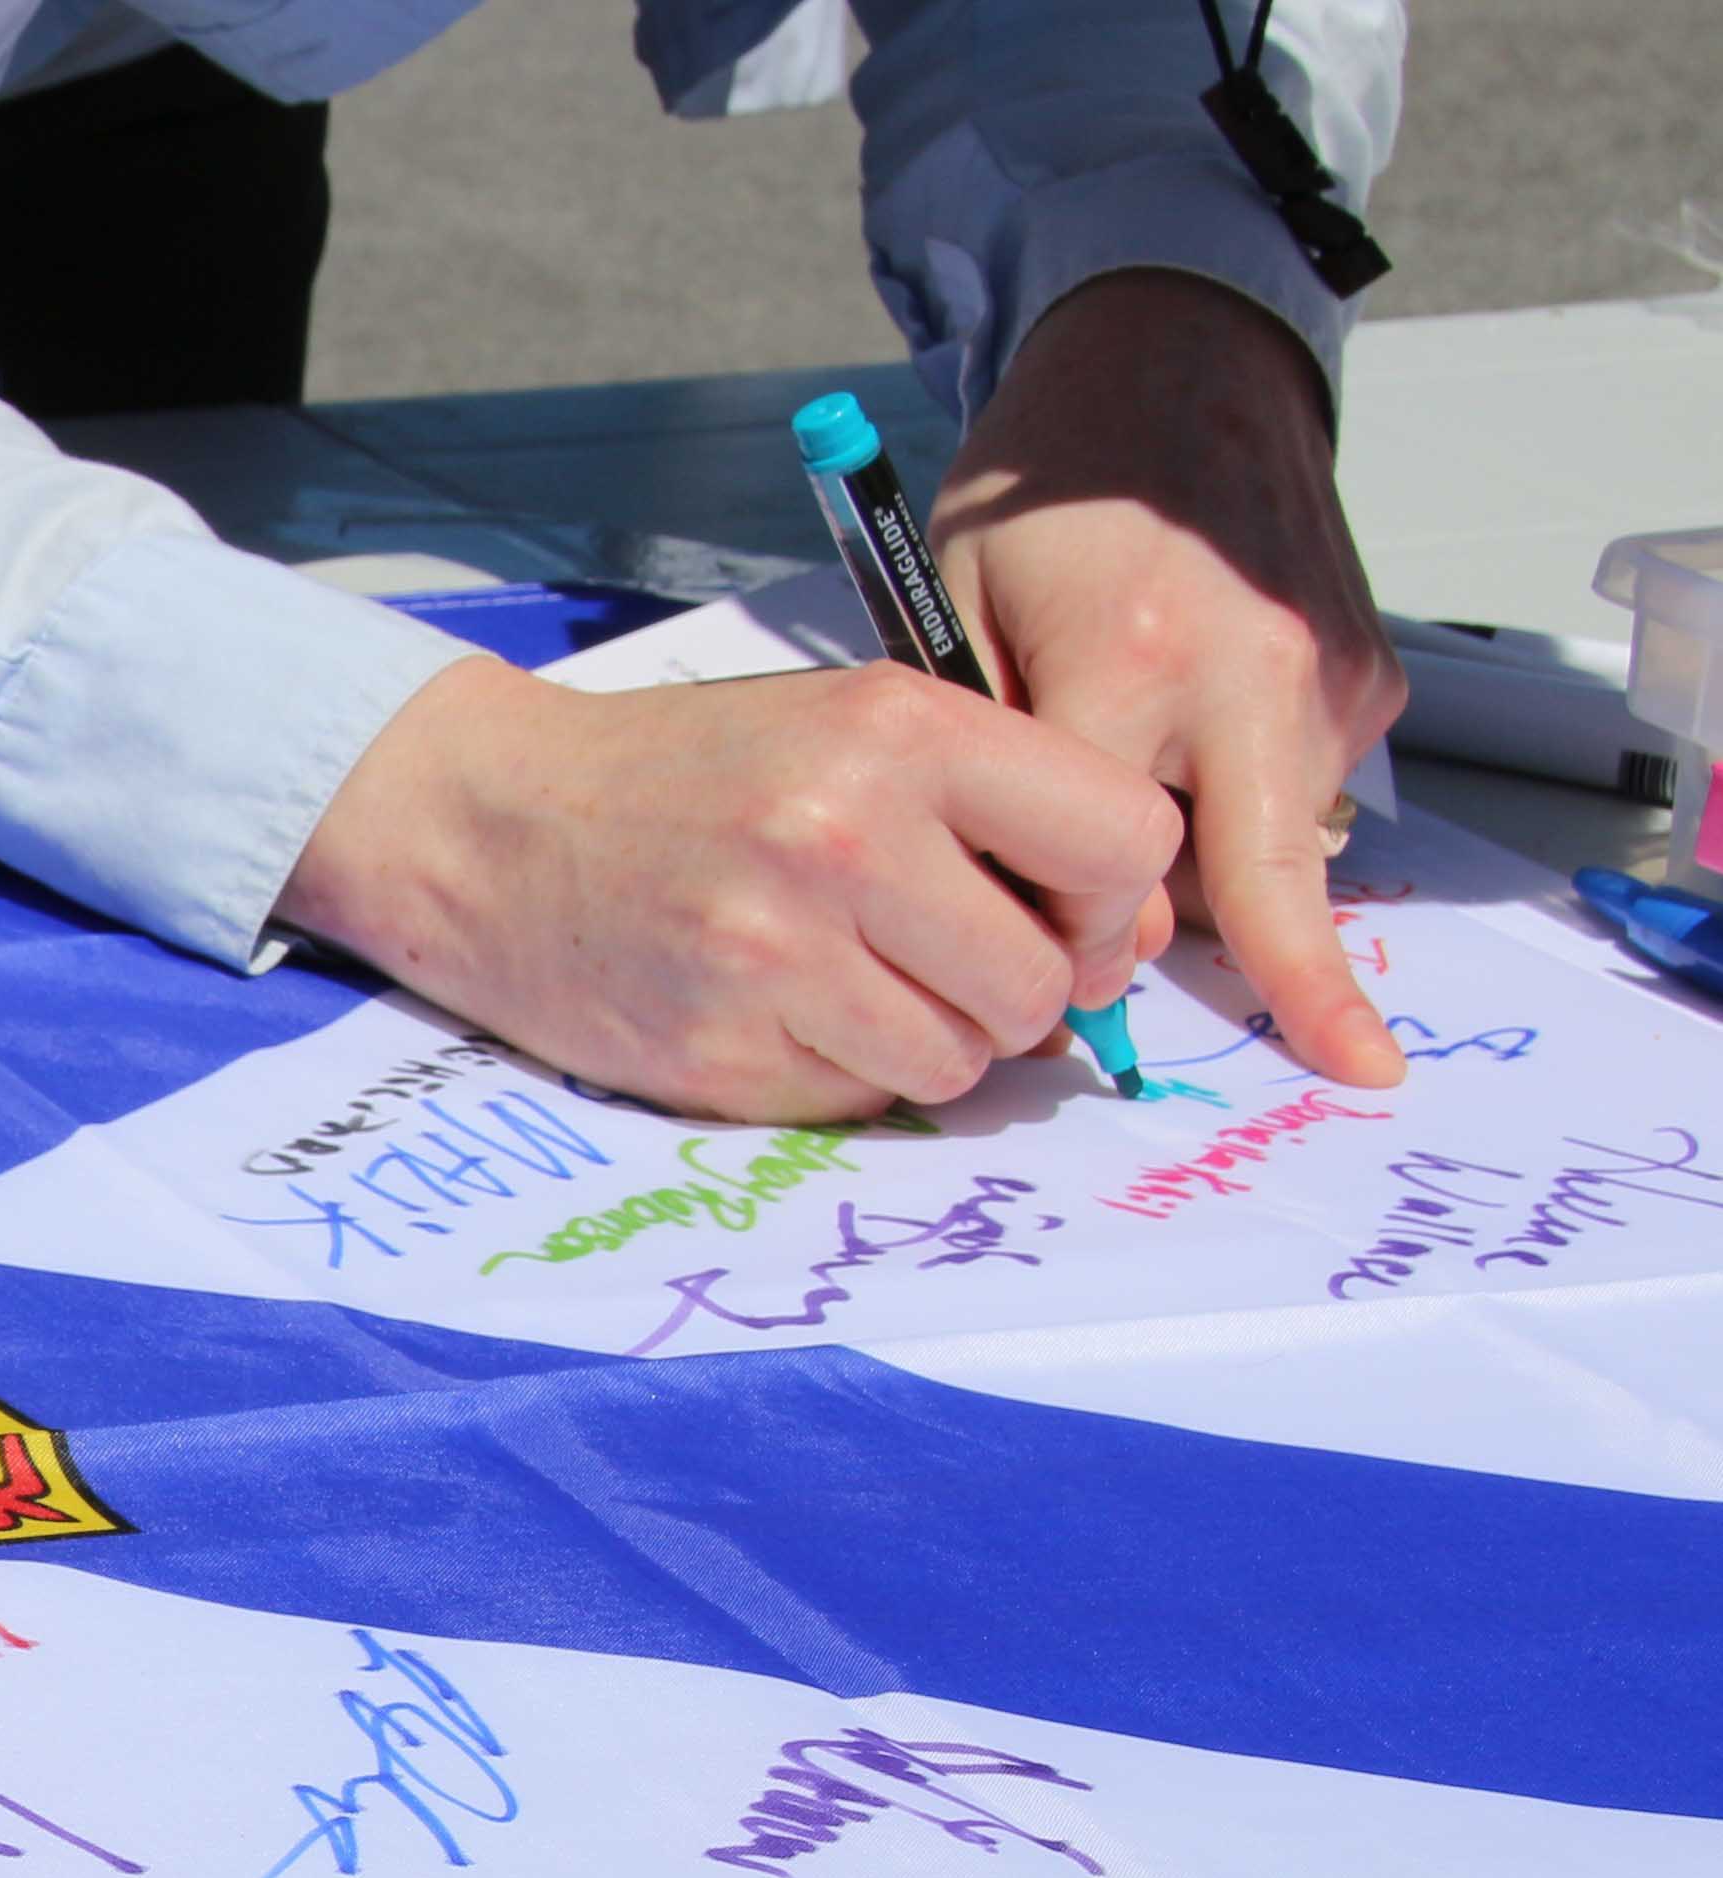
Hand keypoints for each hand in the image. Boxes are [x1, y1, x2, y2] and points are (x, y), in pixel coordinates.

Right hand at [278, 657, 1187, 1124]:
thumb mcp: (845, 728)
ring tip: (850, 983)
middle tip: (941, 962)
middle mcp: (846, 836)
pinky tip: (776, 1011)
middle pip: (1044, 983)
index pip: (1124, 841)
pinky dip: (840, 1071)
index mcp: (899, 731)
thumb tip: (1126, 940)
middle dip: (1015, 993)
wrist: (486, 824)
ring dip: (929, 1042)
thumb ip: (990, 807)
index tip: (1056, 909)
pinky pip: (862, 1099)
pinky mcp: (721, 1049)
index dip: (1112, 902)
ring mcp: (776, 952)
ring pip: (960, 1061)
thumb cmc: (688, 776)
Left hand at [936, 267, 1407, 1086]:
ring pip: (1278, 845)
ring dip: (1216, 878)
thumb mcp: (962, 613)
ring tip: (1135, 835)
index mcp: (1131, 663)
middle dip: (1275, 982)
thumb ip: (994, 762)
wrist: (1169, 370)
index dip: (1069, 941)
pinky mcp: (1368, 668)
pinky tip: (1192, 770)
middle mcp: (1252, 675)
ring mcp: (1326, 673)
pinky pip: (1302, 790)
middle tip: (1302, 1055)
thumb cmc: (1042, 493)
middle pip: (1254, 888)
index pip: (1109, 871)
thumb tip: (1011, 908)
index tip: (1056, 1001)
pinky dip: (1249, 815)